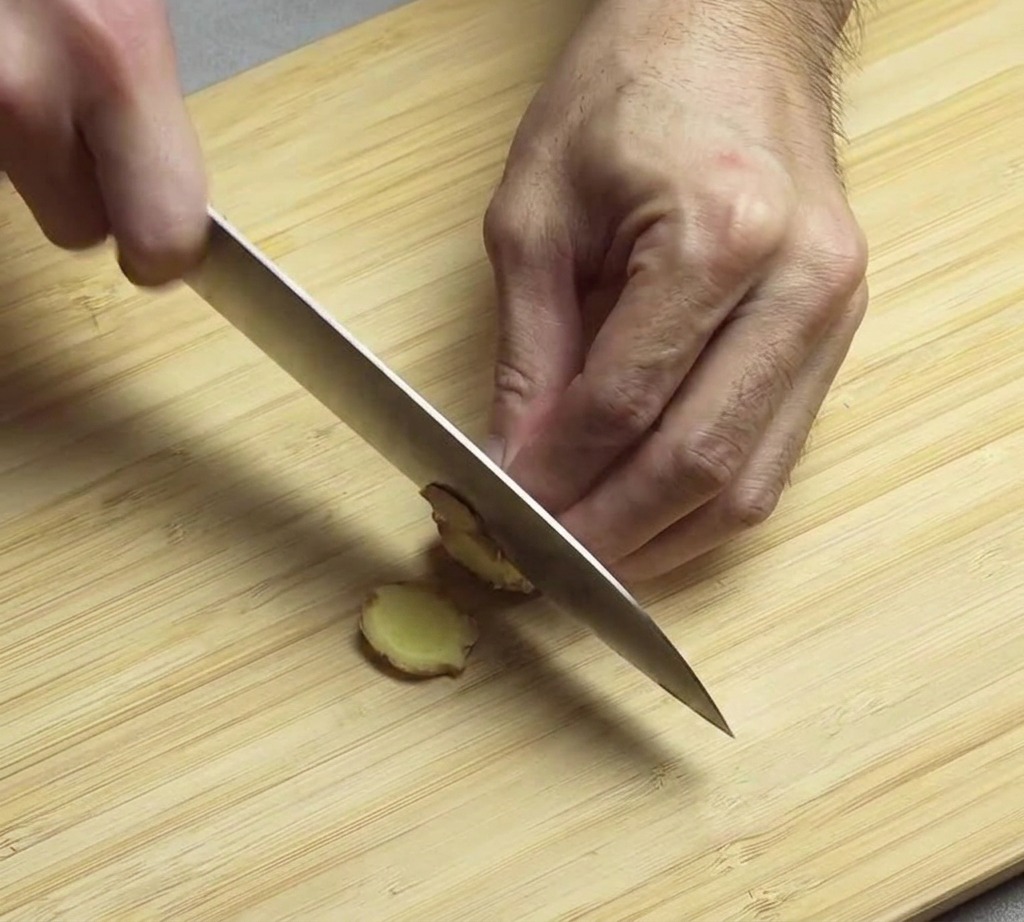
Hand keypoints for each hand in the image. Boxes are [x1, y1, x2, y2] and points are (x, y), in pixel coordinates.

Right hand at [0, 0, 206, 284]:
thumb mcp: (135, 0)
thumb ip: (146, 86)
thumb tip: (158, 170)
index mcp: (114, 56)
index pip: (161, 233)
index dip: (163, 245)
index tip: (161, 243)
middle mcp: (23, 85)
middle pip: (75, 227)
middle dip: (87, 195)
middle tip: (88, 133)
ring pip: (14, 178)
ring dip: (28, 144)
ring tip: (27, 54)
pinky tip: (4, 47)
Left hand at [483, 0, 868, 581]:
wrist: (731, 26)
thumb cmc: (629, 90)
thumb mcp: (537, 215)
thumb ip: (530, 356)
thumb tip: (518, 463)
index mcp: (720, 234)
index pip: (624, 405)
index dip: (557, 478)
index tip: (506, 515)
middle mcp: (799, 284)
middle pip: (698, 461)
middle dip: (611, 534)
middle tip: (545, 567)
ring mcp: (834, 313)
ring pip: (748, 482)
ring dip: (664, 538)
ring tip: (593, 559)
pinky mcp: (837, 333)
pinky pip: (775, 455)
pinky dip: (706, 503)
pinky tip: (651, 519)